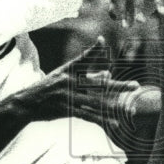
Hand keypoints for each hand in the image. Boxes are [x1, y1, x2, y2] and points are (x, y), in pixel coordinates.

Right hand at [12, 51, 141, 130]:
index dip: (93, 50)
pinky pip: (88, 115)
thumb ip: (87, 75)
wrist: (27, 103)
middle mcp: (70, 82)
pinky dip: (102, 119)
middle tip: (136, 85)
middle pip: (98, 84)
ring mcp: (68, 97)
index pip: (84, 58)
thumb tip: (108, 74)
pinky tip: (115, 123)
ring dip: (115, 105)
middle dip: (118, 86)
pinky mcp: (66, 110)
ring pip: (96, 102)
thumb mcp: (64, 76)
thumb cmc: (47, 88)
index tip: (102, 41)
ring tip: (130, 108)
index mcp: (68, 70)